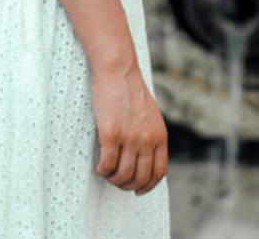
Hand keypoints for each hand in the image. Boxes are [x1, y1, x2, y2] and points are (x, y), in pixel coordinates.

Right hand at [91, 62, 167, 195]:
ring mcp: (130, 138)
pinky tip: (99, 167)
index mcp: (159, 136)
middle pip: (140, 178)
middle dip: (127, 185)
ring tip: (106, 173)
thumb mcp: (150, 115)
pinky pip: (108, 164)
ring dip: (113, 179)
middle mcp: (147, 140)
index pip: (159, 173)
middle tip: (117, 181)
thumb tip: (143, 158)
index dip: (148, 186)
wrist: (118, 69)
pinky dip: (102, 170)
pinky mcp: (112, 134)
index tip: (138, 189)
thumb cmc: (130, 89)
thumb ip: (150, 136)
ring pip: (123, 175)